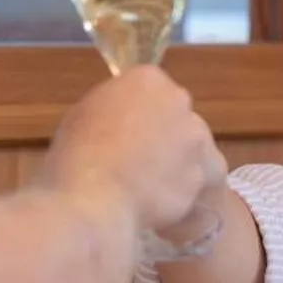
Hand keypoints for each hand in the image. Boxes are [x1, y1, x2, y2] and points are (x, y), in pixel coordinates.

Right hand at [44, 66, 225, 231]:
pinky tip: (162, 203)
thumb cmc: (78, 151)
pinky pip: (197, 181)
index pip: (152, 90)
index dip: (140, 114)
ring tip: (151, 187)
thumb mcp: (84, 113)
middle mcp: (179, 100)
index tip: (128, 132)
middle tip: (140, 160)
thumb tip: (122, 119)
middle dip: (165, 136)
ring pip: (193, 149)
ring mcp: (196, 137)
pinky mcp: (205, 173)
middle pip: (177, 116)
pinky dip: (184, 191)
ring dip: (179, 163)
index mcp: (147, 79)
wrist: (95, 196)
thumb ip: (113, 107)